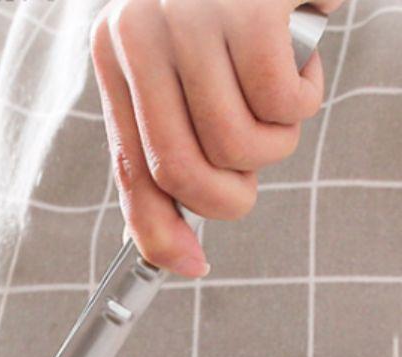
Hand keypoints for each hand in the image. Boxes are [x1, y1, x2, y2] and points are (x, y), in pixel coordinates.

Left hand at [90, 0, 341, 276]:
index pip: (130, 167)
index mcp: (118, 53)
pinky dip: (303, 100)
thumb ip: (171, 134)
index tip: (191, 266)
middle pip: (179, 170)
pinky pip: (281, 105)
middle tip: (252, 176)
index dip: (159, 230)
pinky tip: (301, 60)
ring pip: (235, 144)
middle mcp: (140, 32)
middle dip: (227, 199)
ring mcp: (190, 17)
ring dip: (275, 144)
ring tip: (281, 97)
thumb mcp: (189, 64)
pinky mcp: (249, 6)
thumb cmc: (243, 4)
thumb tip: (172, 237)